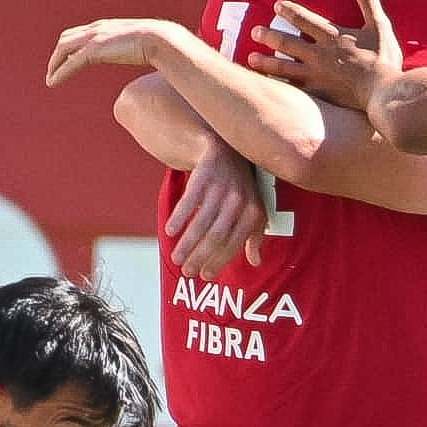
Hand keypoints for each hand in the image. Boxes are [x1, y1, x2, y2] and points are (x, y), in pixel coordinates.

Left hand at [45, 19, 169, 86]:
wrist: (162, 40)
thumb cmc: (160, 45)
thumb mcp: (144, 46)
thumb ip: (138, 50)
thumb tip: (147, 61)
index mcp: (107, 27)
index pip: (81, 33)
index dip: (71, 46)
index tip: (68, 60)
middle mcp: (97, 29)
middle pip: (67, 38)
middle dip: (57, 54)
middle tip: (54, 70)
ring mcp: (95, 38)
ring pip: (64, 49)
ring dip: (54, 64)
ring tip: (51, 79)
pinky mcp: (95, 51)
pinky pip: (72, 63)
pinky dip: (60, 72)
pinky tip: (53, 83)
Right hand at [165, 142, 267, 278]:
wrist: (226, 151)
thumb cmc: (240, 189)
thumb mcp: (253, 210)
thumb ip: (253, 236)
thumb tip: (256, 262)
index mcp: (253, 213)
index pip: (234, 243)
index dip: (219, 261)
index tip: (205, 275)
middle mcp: (239, 201)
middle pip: (217, 236)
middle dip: (201, 257)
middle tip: (188, 272)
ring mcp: (220, 189)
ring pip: (202, 222)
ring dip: (187, 244)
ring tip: (176, 259)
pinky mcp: (203, 177)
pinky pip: (189, 202)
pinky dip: (179, 218)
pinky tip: (170, 232)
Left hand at [257, 0, 404, 113]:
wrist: (383, 91)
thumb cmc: (383, 59)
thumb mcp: (379, 26)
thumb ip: (368, 2)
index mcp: (332, 36)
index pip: (304, 19)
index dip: (289, 11)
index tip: (276, 6)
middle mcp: (318, 54)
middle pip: (287, 43)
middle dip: (269, 36)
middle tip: (255, 31)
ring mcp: (316, 76)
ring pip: (284, 67)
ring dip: (266, 62)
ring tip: (251, 59)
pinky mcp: (319, 95)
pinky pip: (294, 90)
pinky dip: (279, 87)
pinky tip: (269, 87)